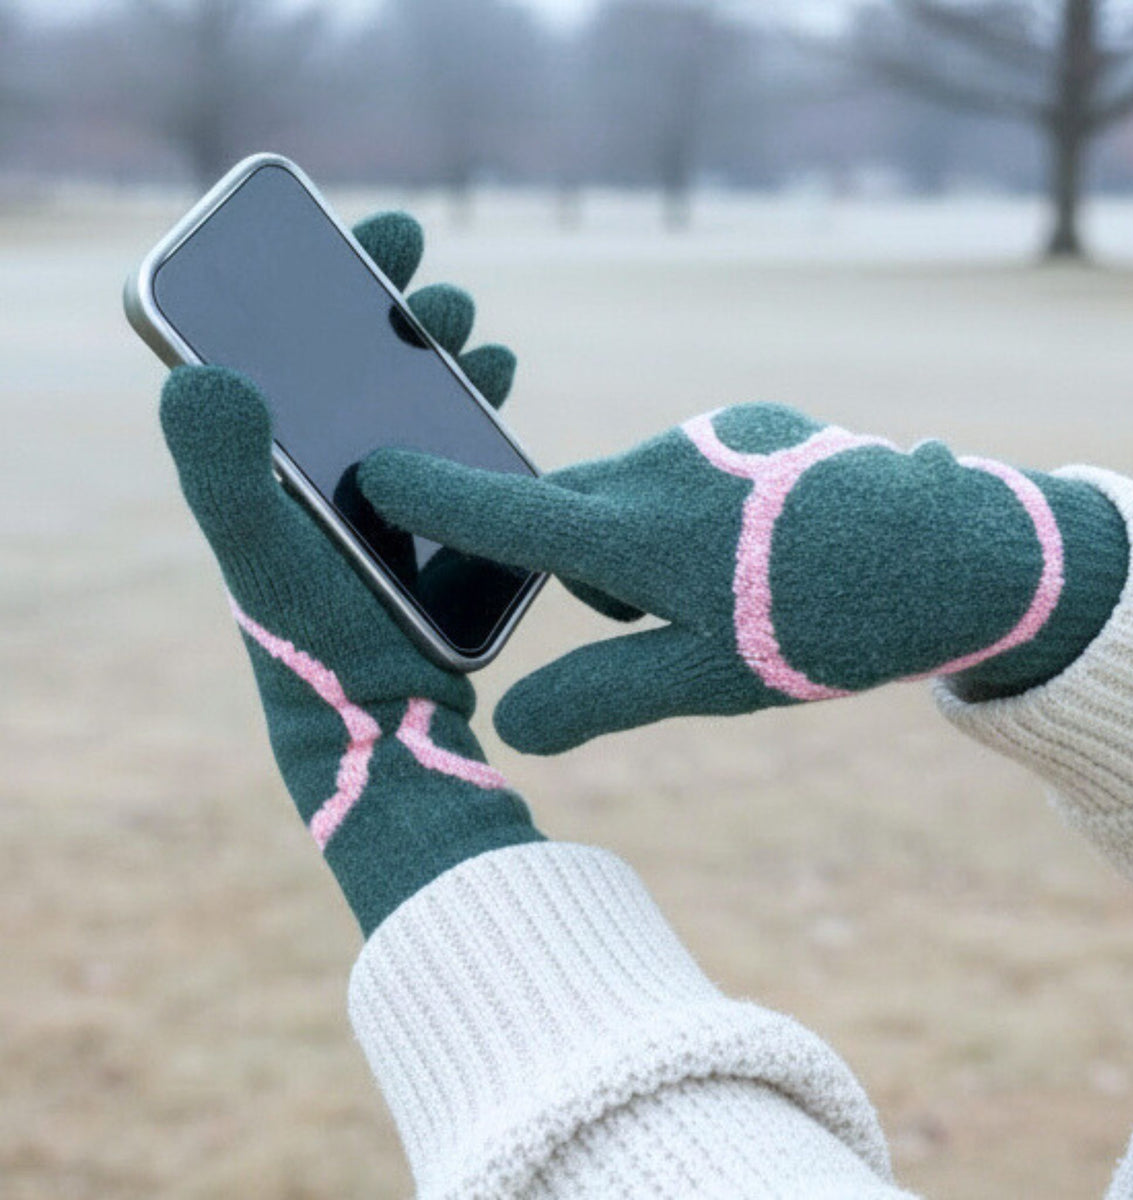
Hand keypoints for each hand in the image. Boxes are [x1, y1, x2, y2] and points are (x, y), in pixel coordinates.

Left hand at [160, 212, 539, 934]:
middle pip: (344, 360)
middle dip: (391, 304)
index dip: (315, 272)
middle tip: (428, 274)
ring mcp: (369, 500)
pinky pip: (444, 446)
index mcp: (263, 461)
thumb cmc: (314, 642)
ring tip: (471, 332)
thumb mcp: (263, 556)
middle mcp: (311, 472)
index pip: (275, 339)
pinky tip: (495, 386)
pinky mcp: (420, 527)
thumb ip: (225, 470)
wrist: (384, 726)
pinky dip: (467, 405)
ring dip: (434, 352)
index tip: (367, 229)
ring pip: (400, 399)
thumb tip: (198, 371)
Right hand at [358, 403, 1126, 753]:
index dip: (430, 494)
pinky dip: (697, 512)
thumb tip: (507, 725)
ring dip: (648, 543)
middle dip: (584, 563)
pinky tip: (768, 549)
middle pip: (568, 511)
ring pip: (631, 493)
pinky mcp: (752, 426)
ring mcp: (707, 436)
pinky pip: (687, 470)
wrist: (954, 552)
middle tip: (656, 616)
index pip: (501, 512)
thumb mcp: (704, 681)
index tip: (373, 470)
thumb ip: (597, 697)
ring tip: (734, 588)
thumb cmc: (822, 625)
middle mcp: (655, 466)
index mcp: (630, 532)